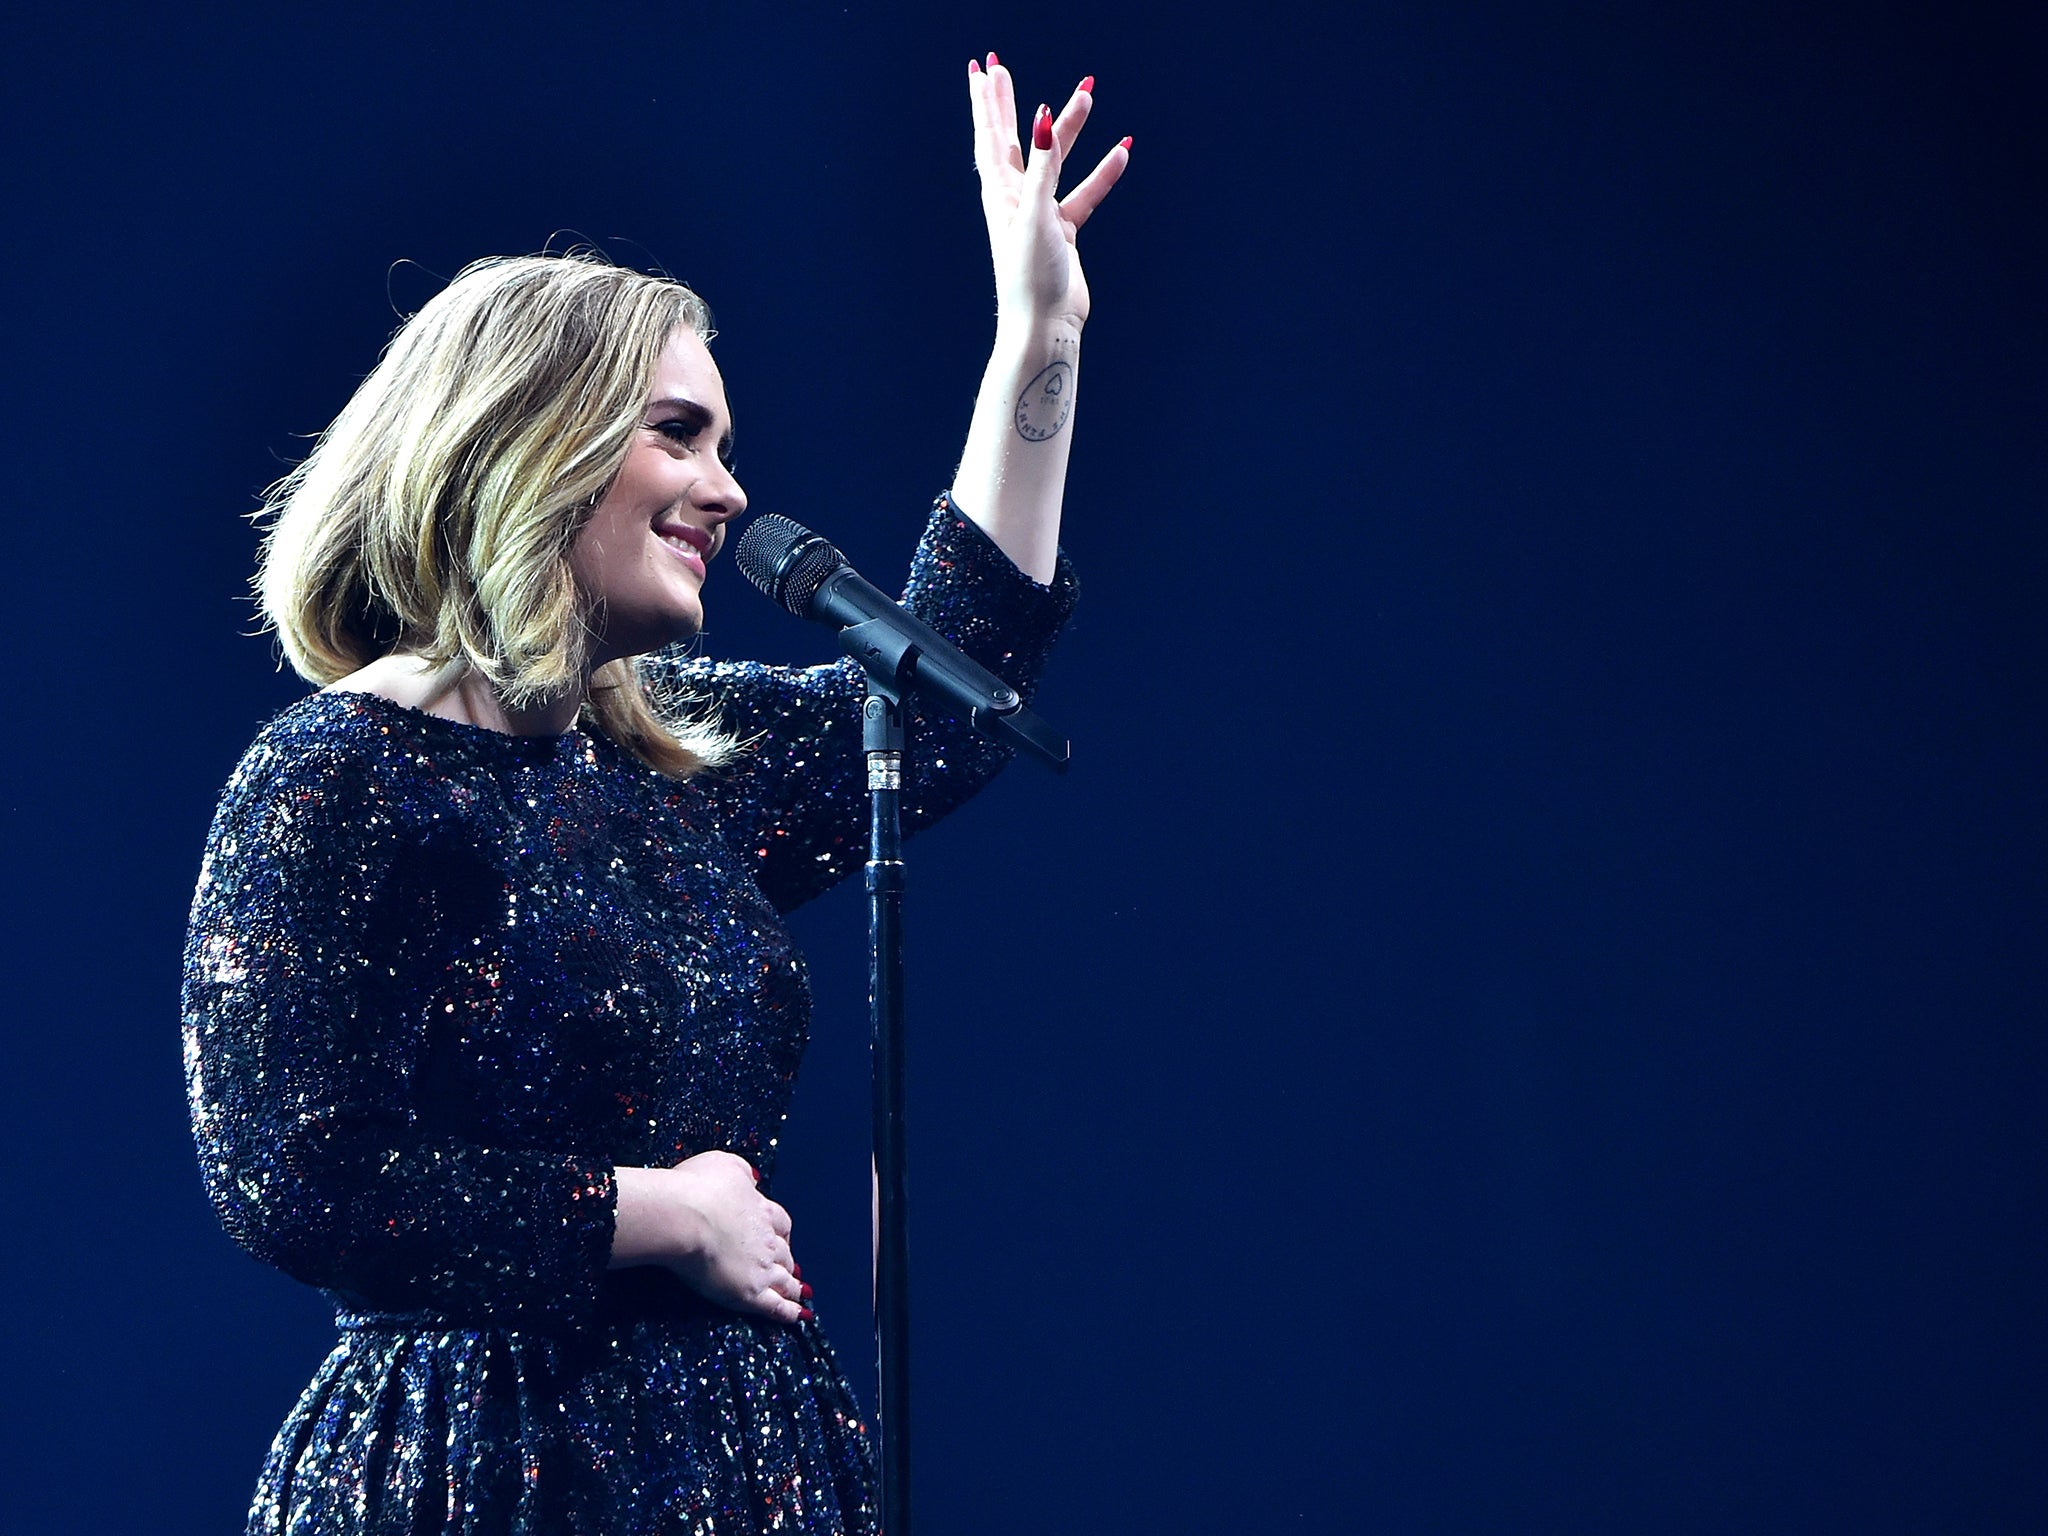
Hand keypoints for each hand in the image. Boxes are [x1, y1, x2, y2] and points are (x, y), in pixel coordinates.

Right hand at [613, 1152, 809, 1323]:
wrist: (682, 1215)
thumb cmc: (695, 1187)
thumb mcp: (724, 1164)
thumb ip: (743, 1172)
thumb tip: (754, 1179)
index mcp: (761, 1209)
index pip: (781, 1223)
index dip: (781, 1232)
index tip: (781, 1237)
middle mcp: (767, 1240)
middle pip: (785, 1253)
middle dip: (788, 1261)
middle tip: (791, 1269)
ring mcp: (760, 1268)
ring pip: (785, 1279)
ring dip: (794, 1287)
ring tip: (800, 1295)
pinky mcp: (749, 1293)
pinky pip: (776, 1306)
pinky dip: (790, 1312)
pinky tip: (799, 1316)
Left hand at [968, 53, 1128, 329]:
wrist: (1046, 325)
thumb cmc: (1030, 276)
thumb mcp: (1035, 215)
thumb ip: (1041, 167)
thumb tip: (1041, 119)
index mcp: (1001, 193)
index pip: (991, 135)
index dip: (986, 101)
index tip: (982, 68)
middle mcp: (1015, 199)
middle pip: (1012, 139)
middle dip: (1007, 104)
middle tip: (1001, 69)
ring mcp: (1040, 215)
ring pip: (1055, 162)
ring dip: (1069, 129)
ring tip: (1087, 95)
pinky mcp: (1063, 233)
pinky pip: (1084, 195)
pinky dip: (1102, 175)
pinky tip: (1121, 153)